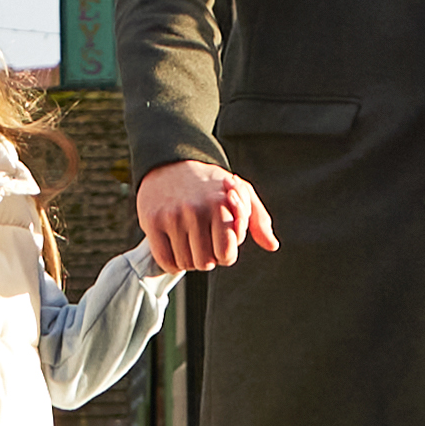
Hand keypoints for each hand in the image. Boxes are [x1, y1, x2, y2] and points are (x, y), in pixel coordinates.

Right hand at [138, 159, 274, 284]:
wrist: (170, 161)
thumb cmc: (209, 182)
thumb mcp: (240, 192)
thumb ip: (258, 219)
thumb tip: (272, 246)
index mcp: (221, 204)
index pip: (226, 255)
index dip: (225, 253)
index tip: (220, 241)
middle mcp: (196, 210)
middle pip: (205, 263)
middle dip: (206, 257)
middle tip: (203, 240)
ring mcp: (172, 216)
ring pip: (185, 264)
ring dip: (188, 259)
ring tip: (188, 240)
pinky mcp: (152, 221)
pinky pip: (165, 261)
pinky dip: (171, 262)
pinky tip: (174, 248)